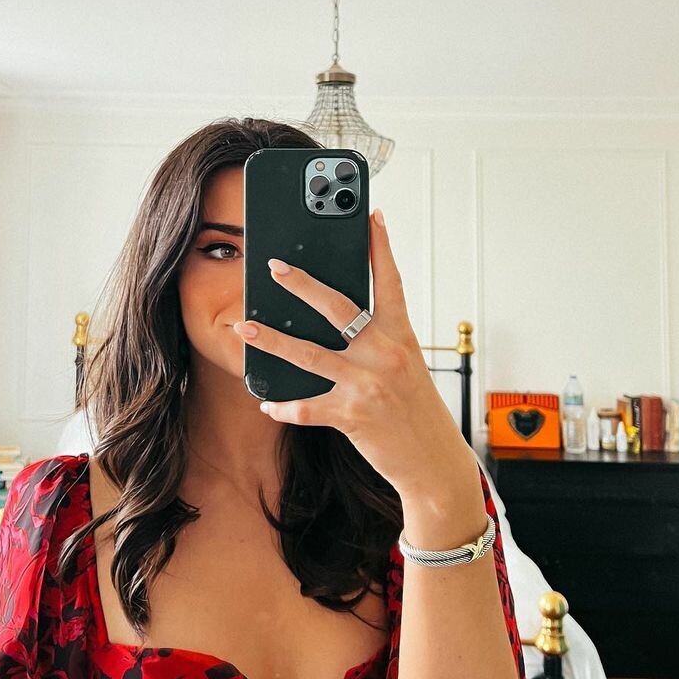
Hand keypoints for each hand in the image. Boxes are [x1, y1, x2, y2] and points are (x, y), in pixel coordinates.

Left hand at [231, 207, 470, 494]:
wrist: (434, 462)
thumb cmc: (418, 412)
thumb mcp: (407, 368)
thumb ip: (380, 343)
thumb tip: (347, 322)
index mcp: (401, 338)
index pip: (390, 283)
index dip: (380, 247)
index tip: (370, 216)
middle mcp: (384, 355)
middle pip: (338, 308)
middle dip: (302, 285)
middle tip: (276, 267)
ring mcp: (367, 385)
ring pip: (309, 355)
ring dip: (272, 341)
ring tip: (244, 327)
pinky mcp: (352, 415)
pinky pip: (307, 408)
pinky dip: (285, 407)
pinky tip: (268, 403)